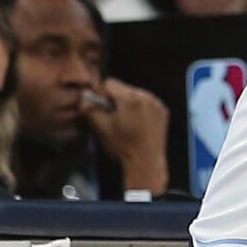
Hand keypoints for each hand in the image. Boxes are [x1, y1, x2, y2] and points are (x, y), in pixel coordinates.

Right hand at [84, 76, 169, 195]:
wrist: (146, 163)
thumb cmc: (123, 146)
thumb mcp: (102, 128)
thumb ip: (90, 110)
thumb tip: (83, 97)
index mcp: (129, 98)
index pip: (110, 83)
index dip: (102, 95)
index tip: (104, 108)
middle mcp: (145, 96)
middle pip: (123, 88)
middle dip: (117, 99)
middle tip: (116, 118)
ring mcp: (156, 102)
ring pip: (136, 94)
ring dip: (129, 104)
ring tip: (129, 123)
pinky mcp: (163, 110)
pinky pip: (148, 102)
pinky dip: (142, 109)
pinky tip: (139, 124)